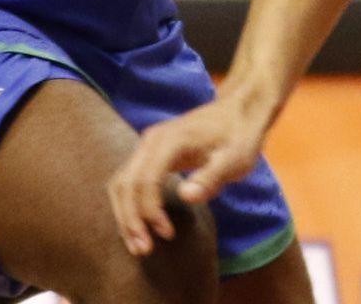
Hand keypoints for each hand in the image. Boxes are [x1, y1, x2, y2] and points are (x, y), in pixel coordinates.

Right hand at [108, 96, 268, 256]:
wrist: (238, 111)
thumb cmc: (239, 136)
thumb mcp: (235, 158)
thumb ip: (212, 176)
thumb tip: (187, 196)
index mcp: (170, 140)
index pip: (146, 179)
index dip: (151, 210)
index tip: (166, 234)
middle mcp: (151, 140)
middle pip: (126, 183)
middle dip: (131, 219)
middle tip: (144, 249)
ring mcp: (147, 146)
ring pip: (122, 183)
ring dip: (125, 215)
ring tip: (138, 244)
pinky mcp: (149, 154)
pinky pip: (128, 181)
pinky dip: (128, 205)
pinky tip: (140, 226)